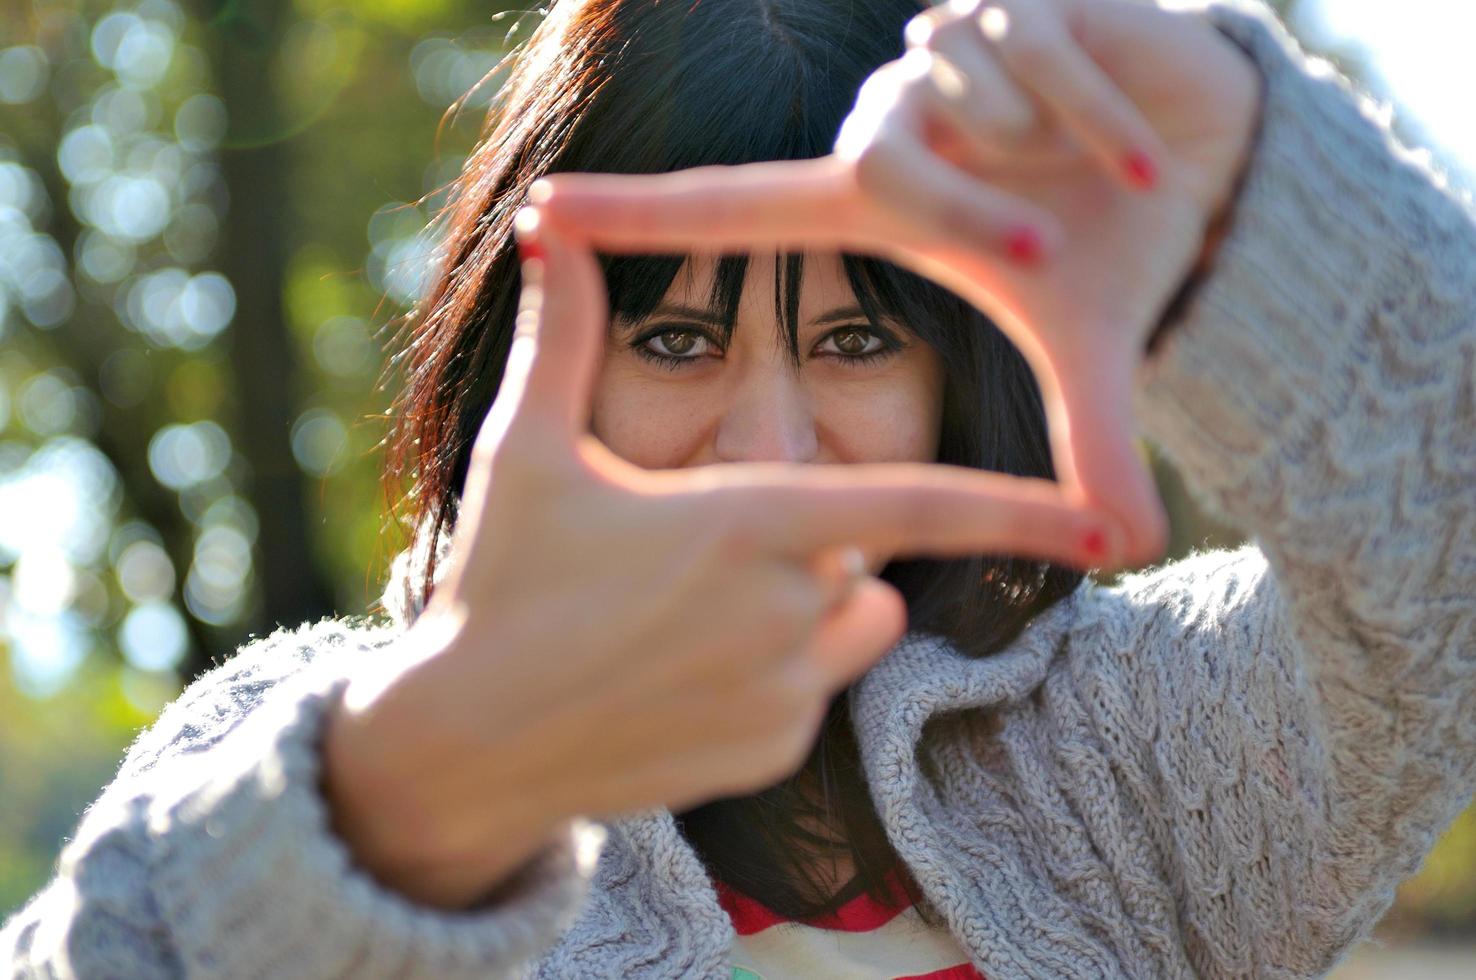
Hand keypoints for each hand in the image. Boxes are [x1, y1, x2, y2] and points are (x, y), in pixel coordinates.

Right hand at [323, 213, 1112, 907]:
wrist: (465, 744)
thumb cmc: (501, 585)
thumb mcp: (528, 449)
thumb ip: (562, 335)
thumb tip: (544, 231)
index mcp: (749, 522)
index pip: (916, 508)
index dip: (1016, 512)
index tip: (1098, 524)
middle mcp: (785, 612)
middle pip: (864, 557)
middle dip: (813, 544)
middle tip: (696, 556)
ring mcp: (781, 694)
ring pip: (853, 626)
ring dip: (809, 610)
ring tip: (692, 616)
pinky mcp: (767, 755)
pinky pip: (810, 695)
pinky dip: (770, 678)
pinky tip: (675, 679)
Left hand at [533, 0, 1262, 564]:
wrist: (1215, 162)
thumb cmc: (1119, 250)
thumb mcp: (1087, 349)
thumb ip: (1090, 442)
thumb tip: (1132, 552)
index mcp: (879, 207)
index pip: (733, 209)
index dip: (640, 216)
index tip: (543, 213)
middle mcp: (894, 124)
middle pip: (880, 160)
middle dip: (969, 209)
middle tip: (1043, 250)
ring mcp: (946, 56)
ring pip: (961, 95)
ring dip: (1050, 149)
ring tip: (1108, 180)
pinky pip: (1035, 47)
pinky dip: (1103, 113)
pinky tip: (1144, 152)